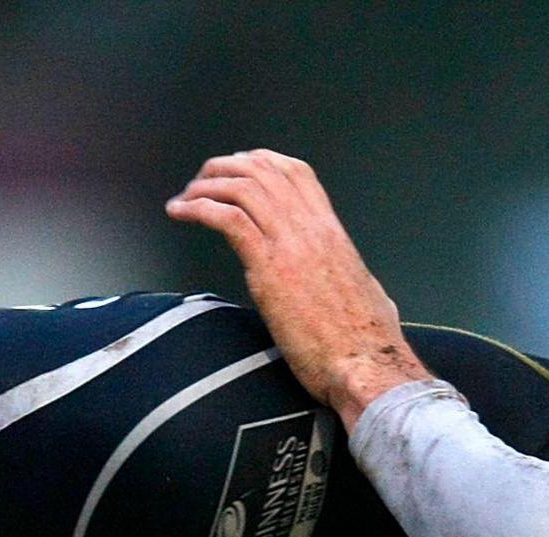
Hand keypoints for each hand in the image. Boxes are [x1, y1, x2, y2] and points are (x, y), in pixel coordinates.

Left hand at [165, 149, 431, 426]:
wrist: (364, 363)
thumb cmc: (367, 342)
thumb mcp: (369, 294)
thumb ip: (354, 283)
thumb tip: (366, 293)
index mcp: (331, 231)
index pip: (296, 173)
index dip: (261, 161)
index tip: (236, 169)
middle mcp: (310, 229)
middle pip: (262, 171)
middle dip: (224, 168)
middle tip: (200, 181)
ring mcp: (289, 245)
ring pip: (241, 188)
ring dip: (205, 186)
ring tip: (184, 198)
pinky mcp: (268, 269)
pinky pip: (227, 219)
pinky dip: (197, 209)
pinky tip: (179, 213)